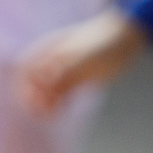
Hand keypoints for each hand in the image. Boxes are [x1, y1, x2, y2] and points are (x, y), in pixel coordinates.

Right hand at [16, 10, 145, 116]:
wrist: (126, 38)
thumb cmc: (103, 43)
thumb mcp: (81, 60)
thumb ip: (62, 76)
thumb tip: (45, 92)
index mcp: (48, 51)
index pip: (26, 73)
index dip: (26, 88)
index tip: (36, 101)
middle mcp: (52, 62)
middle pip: (34, 84)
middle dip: (35, 99)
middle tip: (42, 113)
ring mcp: (65, 71)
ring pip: (47, 91)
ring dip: (46, 104)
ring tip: (51, 115)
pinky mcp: (77, 79)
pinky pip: (62, 94)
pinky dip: (59, 104)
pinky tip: (61, 112)